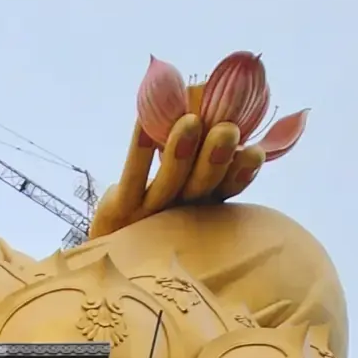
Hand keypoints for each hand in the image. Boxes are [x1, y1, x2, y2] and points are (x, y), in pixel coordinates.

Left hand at [88, 54, 305, 242]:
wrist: (102, 261)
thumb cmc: (146, 215)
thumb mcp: (179, 182)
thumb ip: (201, 149)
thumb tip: (217, 95)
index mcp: (202, 206)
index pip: (227, 188)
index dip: (242, 172)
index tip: (255, 152)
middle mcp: (179, 212)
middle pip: (201, 186)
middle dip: (216, 158)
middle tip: (227, 131)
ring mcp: (148, 213)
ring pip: (169, 183)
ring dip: (181, 152)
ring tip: (190, 121)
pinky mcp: (119, 211)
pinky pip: (132, 178)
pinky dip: (139, 151)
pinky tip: (143, 122)